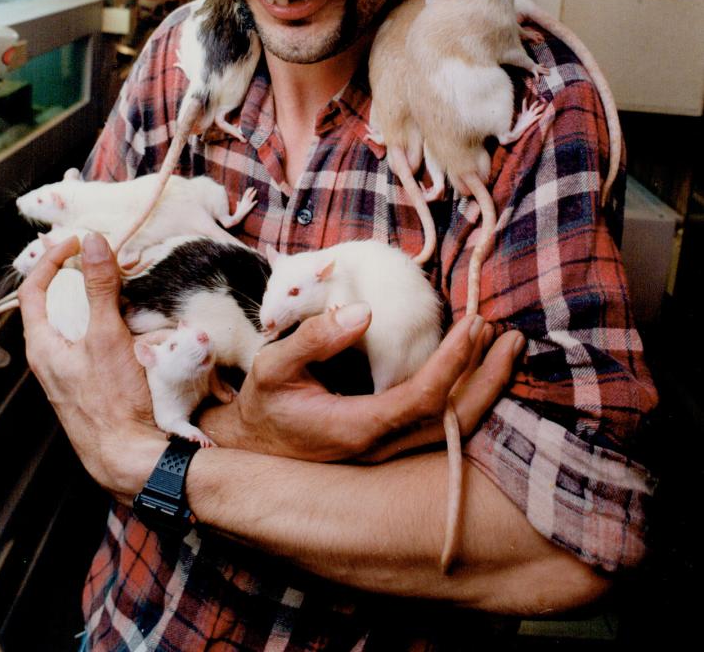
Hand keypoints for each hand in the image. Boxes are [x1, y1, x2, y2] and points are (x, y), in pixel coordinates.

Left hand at [19, 233, 164, 503]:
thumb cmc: (113, 402)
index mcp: (43, 346)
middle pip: (55, 305)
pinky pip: (93, 344)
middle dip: (79, 279)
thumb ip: (100, 287)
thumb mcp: (107, 336)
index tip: (77, 243)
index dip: (52, 261)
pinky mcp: (90, 383)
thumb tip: (93, 243)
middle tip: (104, 261)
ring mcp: (70, 373)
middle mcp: (51, 359)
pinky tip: (132, 325)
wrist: (128, 455)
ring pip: (77, 325)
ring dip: (96, 302)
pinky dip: (108, 325)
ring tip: (122, 288)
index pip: (33, 290)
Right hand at [199, 306, 522, 461]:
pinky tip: (479, 366)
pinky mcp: (393, 445)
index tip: (474, 326)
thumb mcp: (274, 365)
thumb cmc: (265, 402)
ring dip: (485, 388)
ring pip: (454, 429)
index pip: (423, 399)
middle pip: (453, 422)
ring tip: (506, 346)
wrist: (253, 448)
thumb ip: (314, 339)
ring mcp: (391, 451)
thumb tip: (363, 313)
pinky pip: (442, 426)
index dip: (454, 363)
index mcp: (358, 429)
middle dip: (488, 379)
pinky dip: (468, 396)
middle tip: (512, 337)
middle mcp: (383, 447)